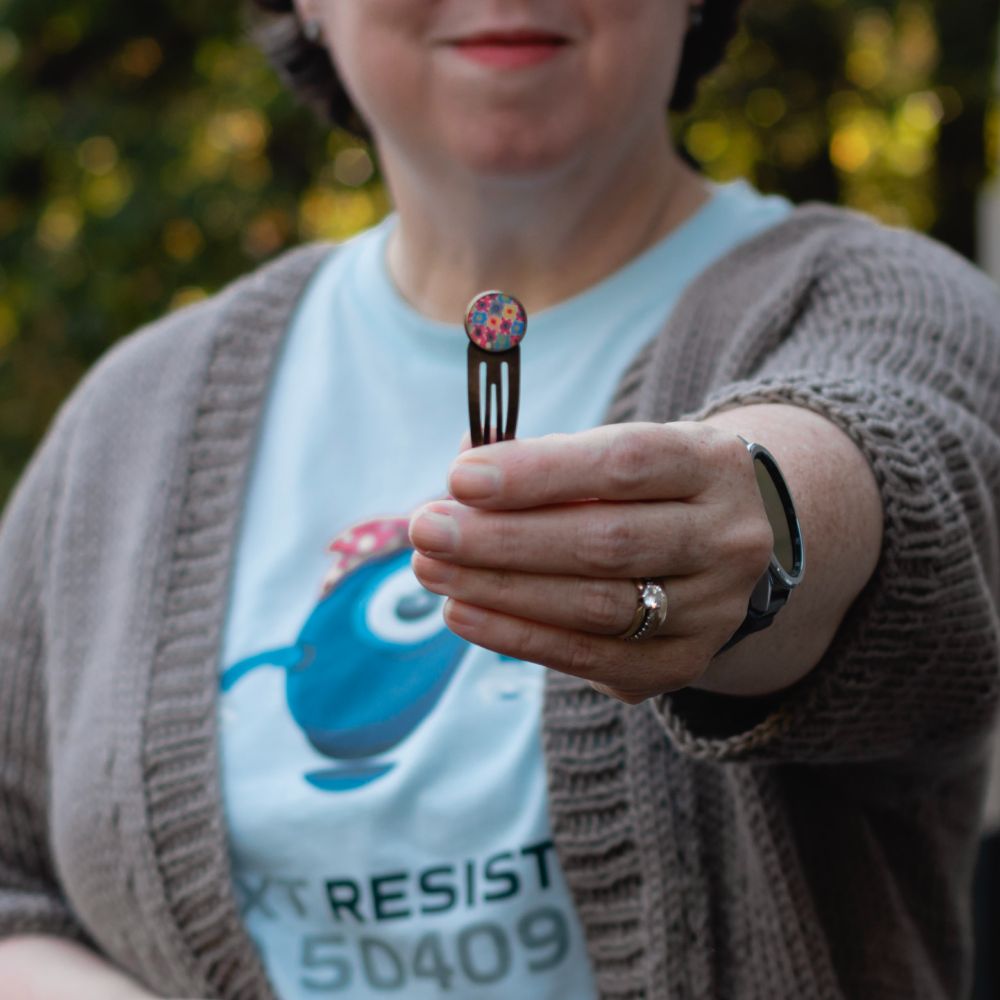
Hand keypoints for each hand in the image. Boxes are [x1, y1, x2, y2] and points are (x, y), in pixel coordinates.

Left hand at [409, 421, 772, 703]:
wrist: (715, 549)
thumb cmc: (644, 490)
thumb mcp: (614, 453)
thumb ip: (544, 459)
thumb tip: (463, 471)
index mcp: (711, 465)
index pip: (625, 463)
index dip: (539, 472)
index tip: (461, 477)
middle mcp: (727, 539)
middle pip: (607, 542)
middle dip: (503, 538)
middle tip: (427, 528)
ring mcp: (712, 610)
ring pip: (596, 605)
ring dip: (499, 589)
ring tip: (432, 569)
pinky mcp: (679, 663)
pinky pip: (589, 657)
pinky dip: (517, 636)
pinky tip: (463, 612)